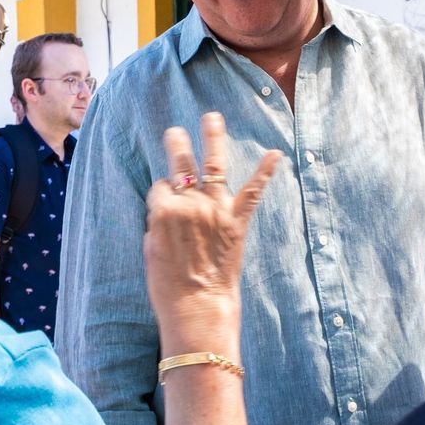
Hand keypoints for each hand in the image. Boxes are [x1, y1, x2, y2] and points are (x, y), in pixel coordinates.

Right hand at [144, 113, 280, 351]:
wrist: (198, 306)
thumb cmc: (167, 285)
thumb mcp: (149, 249)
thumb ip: (158, 221)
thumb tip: (165, 206)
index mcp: (163, 210)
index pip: (161, 187)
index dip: (163, 195)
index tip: (166, 208)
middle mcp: (189, 203)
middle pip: (180, 165)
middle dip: (176, 145)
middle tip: (174, 132)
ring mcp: (215, 210)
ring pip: (213, 166)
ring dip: (213, 138)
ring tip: (212, 118)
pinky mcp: (237, 221)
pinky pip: (253, 192)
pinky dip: (265, 172)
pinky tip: (275, 154)